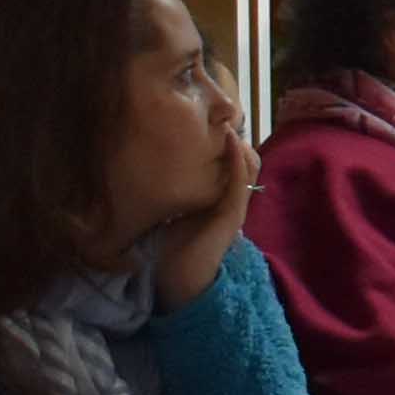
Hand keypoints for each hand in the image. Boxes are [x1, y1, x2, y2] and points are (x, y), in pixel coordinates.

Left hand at [157, 112, 260, 311]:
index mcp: (218, 198)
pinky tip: (229, 140)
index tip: (210, 120)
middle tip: (219, 115)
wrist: (178, 279)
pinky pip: (239, 181)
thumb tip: (145, 164)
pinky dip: (237, 159)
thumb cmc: (169, 248)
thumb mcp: (169, 210)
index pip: (230, 162)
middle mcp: (230, 199)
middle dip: (234, 137)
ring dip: (238, 143)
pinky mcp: (231, 213)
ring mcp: (234, 206)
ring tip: (226, 121)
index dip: (225, 141)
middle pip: (244, 160)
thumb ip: (169, 192)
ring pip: (248, 166)